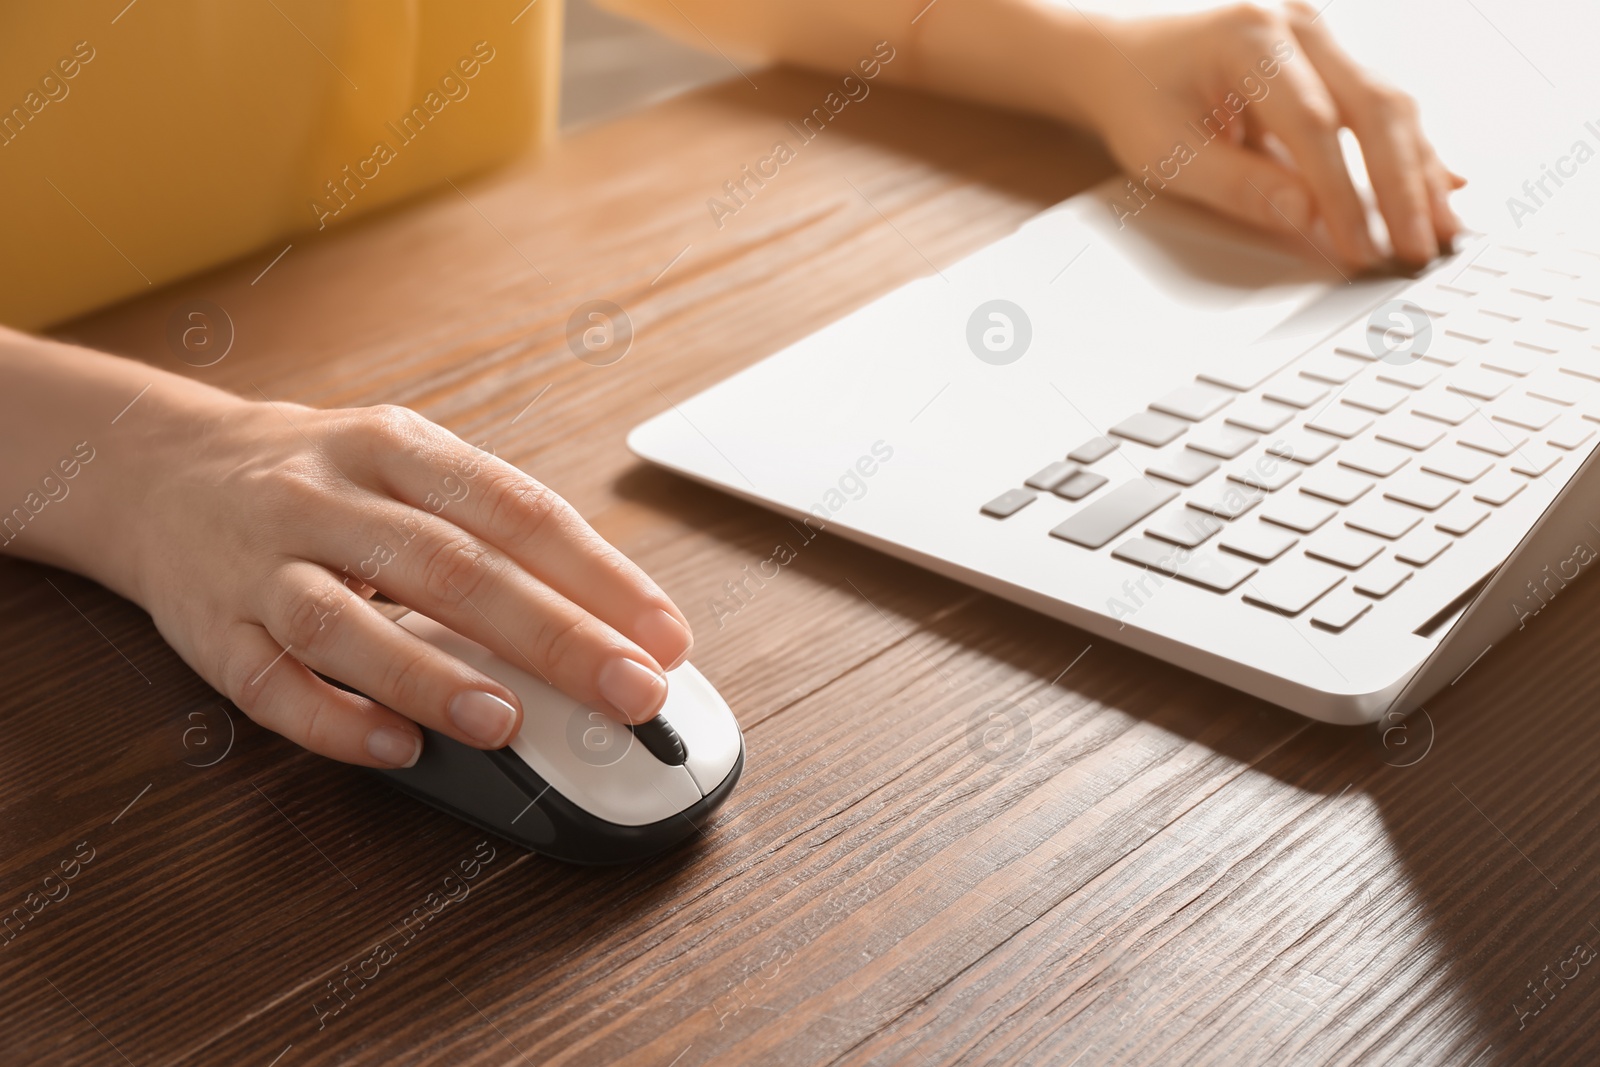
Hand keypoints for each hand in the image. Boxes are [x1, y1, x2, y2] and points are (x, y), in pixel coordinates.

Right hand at [112, 393, 692, 768]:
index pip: (515, 508)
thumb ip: (492, 534)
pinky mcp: (208, 629)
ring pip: (344, 624)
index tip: (664, 635)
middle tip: (629, 693)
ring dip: (430, 678)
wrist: (159, 468)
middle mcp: (326, 497)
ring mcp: (260, 563)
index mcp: (396, 446)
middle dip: (552, 635)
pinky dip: (333, 721)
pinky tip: (395, 748)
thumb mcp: (407, 465)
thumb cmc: (321, 479)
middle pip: (449, 567)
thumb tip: (609, 622)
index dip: (598, 575)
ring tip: (506, 725)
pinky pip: (266, 683)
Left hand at [1076, 2, 1463, 268]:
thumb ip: (1237, 185)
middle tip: (1419, 246)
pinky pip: (1380, 104)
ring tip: (1443, 228)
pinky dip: (1409, 151)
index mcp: (1249, 36)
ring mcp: (1320, 34)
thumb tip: (1307, 220)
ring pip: (1389, 102)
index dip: (1342, 192)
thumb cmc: (1137, 100)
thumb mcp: (1165, 152)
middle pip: (1372, 104)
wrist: (1122, 57)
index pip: (1313, 123)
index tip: (1360, 247)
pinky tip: (1442, 187)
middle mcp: (1297, 23)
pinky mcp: (1332, 56)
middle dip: (1402, 183)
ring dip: (1419, 170)